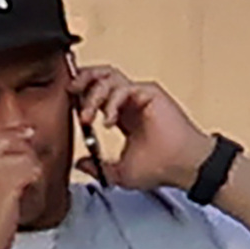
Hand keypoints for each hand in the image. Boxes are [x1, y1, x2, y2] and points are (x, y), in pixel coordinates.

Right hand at [0, 126, 36, 248]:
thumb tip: (6, 152)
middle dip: (26, 149)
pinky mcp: (6, 184)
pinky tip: (32, 189)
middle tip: (32, 161)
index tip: (27, 132)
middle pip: (11, 141)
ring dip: (33, 168)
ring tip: (29, 183)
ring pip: (26, 155)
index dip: (12, 133)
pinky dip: (37, 179)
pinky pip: (32, 170)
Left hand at [69, 64, 209, 192]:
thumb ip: (98, 167)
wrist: (181, 167)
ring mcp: (141, 96)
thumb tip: (79, 163)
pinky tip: (108, 121)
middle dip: (81, 81)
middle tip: (69, 93)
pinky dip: (110, 102)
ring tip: (87, 112)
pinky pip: (123, 87)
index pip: (96, 95)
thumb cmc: (160, 168)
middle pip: (100, 77)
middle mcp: (131, 102)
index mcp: (125, 116)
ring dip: (92, 91)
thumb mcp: (120, 172)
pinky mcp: (150, 93)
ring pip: (108, 76)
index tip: (68, 109)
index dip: (80, 97)